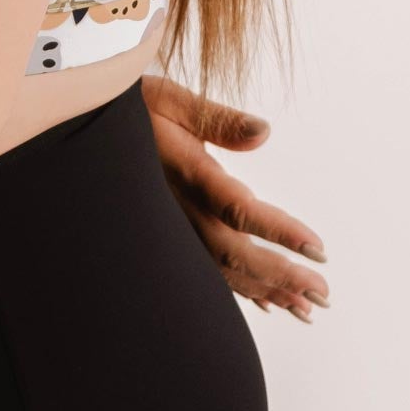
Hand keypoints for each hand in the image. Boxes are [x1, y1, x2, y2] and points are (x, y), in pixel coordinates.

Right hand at [140, 73, 329, 321]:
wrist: (85, 135)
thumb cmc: (133, 111)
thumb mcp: (171, 101)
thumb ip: (218, 119)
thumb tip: (264, 131)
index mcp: (189, 176)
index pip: (240, 211)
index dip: (279, 233)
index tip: (318, 250)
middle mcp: (182, 212)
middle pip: (236, 254)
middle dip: (282, 278)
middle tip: (324, 295)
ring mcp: (175, 229)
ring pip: (223, 271)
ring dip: (267, 291)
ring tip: (307, 309)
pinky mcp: (171, 236)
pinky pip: (207, 272)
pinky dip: (240, 291)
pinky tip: (267, 304)